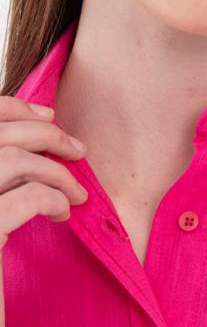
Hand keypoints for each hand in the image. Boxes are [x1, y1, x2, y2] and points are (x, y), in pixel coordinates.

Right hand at [0, 94, 88, 326]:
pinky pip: (28, 197)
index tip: (51, 120)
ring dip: (55, 171)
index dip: (14, 110)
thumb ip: (4, 179)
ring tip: (75, 196)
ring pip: (12, 159)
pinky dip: (53, 198)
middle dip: (45, 135)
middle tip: (79, 152)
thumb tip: (42, 129)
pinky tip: (61, 215)